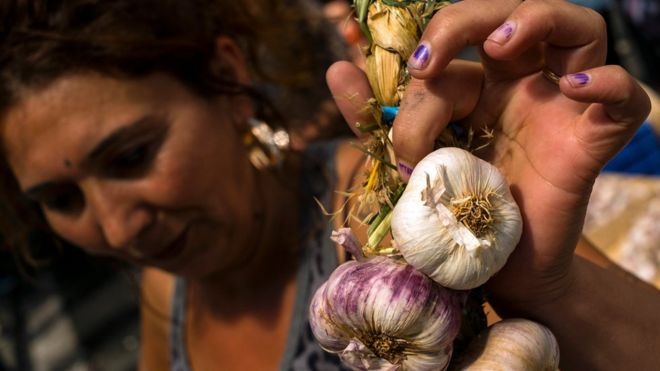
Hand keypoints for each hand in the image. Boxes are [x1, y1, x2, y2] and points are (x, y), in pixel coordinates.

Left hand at [326, 0, 649, 312]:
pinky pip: (626, 99)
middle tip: (429, 63)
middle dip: (465, 21)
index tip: (403, 132)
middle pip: (510, 15)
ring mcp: (559, 109)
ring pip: (576, 29)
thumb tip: (336, 69)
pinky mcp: (591, 143)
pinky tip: (576, 85)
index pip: (453, 53)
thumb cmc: (454, 217)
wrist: (494, 272)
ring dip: (537, 18)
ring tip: (499, 44)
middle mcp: (520, 88)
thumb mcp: (409, 162)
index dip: (422, 75)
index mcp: (476, 88)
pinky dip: (611, 83)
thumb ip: (374, 120)